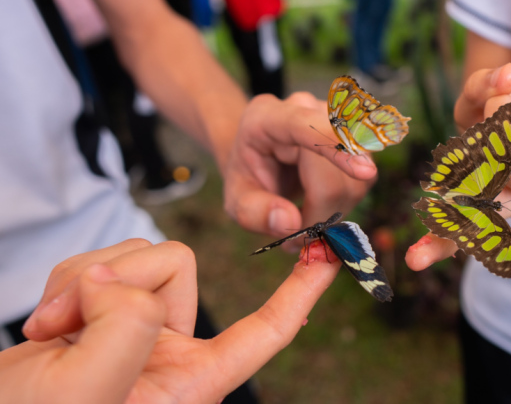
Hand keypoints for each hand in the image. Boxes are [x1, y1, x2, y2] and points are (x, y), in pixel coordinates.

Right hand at [0, 238, 339, 403]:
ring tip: (51, 332)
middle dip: (120, 279)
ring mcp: (139, 325)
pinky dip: (66, 283)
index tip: (330, 255)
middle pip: (180, 267)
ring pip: (137, 257)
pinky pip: (102, 261)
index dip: (301, 293)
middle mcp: (174, 348)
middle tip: (63, 324)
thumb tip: (121, 278)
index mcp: (194, 382)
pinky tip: (45, 323)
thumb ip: (127, 326)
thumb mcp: (90, 392)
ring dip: (83, 284)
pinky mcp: (107, 307)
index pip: (266, 331)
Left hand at [224, 92, 376, 237]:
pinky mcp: (355, 142)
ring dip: (332, 212)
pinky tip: (321, 207)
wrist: (262, 157)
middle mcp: (308, 109)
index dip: (336, 149)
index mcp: (268, 117)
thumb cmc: (249, 174)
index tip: (364, 173)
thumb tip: (291, 223)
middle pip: (333, 173)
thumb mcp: (236, 197)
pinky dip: (342, 206)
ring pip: (354, 182)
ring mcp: (337, 123)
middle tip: (296, 238)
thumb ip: (254, 211)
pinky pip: (361, 185)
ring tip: (305, 219)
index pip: (307, 126)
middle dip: (319, 214)